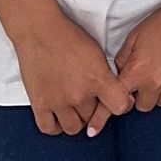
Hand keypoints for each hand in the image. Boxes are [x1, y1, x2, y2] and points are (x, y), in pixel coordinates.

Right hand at [15, 17, 133, 138]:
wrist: (40, 31)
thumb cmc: (69, 37)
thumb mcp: (98, 54)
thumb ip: (106, 76)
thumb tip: (116, 93)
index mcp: (98, 79)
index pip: (119, 106)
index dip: (121, 105)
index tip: (116, 102)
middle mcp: (79, 94)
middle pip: (94, 118)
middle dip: (94, 111)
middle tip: (90, 101)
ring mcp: (58, 101)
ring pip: (74, 128)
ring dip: (76, 121)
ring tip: (74, 109)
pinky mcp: (39, 104)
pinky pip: (49, 128)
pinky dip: (55, 126)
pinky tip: (59, 117)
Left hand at [115, 0, 160, 109]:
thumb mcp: (134, 36)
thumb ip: (122, 59)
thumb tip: (120, 73)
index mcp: (137, 72)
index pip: (120, 100)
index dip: (122, 96)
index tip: (126, 93)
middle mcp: (154, 83)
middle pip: (143, 105)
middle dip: (143, 94)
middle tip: (149, 77)